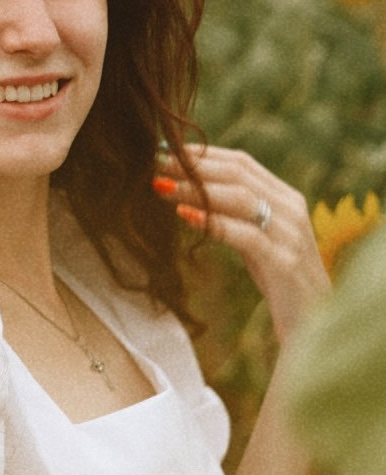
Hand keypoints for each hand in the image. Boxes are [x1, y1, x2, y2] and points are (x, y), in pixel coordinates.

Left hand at [154, 144, 328, 340]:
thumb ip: (236, 215)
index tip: (166, 152)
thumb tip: (192, 194)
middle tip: (156, 163)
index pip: (242, 163)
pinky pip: (246, 235)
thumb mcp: (259, 239)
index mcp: (286, 198)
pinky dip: (214, 222)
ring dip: (197, 189)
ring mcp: (290, 235)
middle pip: (238, 174)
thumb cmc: (280, 280)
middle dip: (195, 166)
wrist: (318, 322)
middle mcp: (291, 209)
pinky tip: (185, 216)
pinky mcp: (284, 263)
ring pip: (241, 198)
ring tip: (163, 186)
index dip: (203, 155)